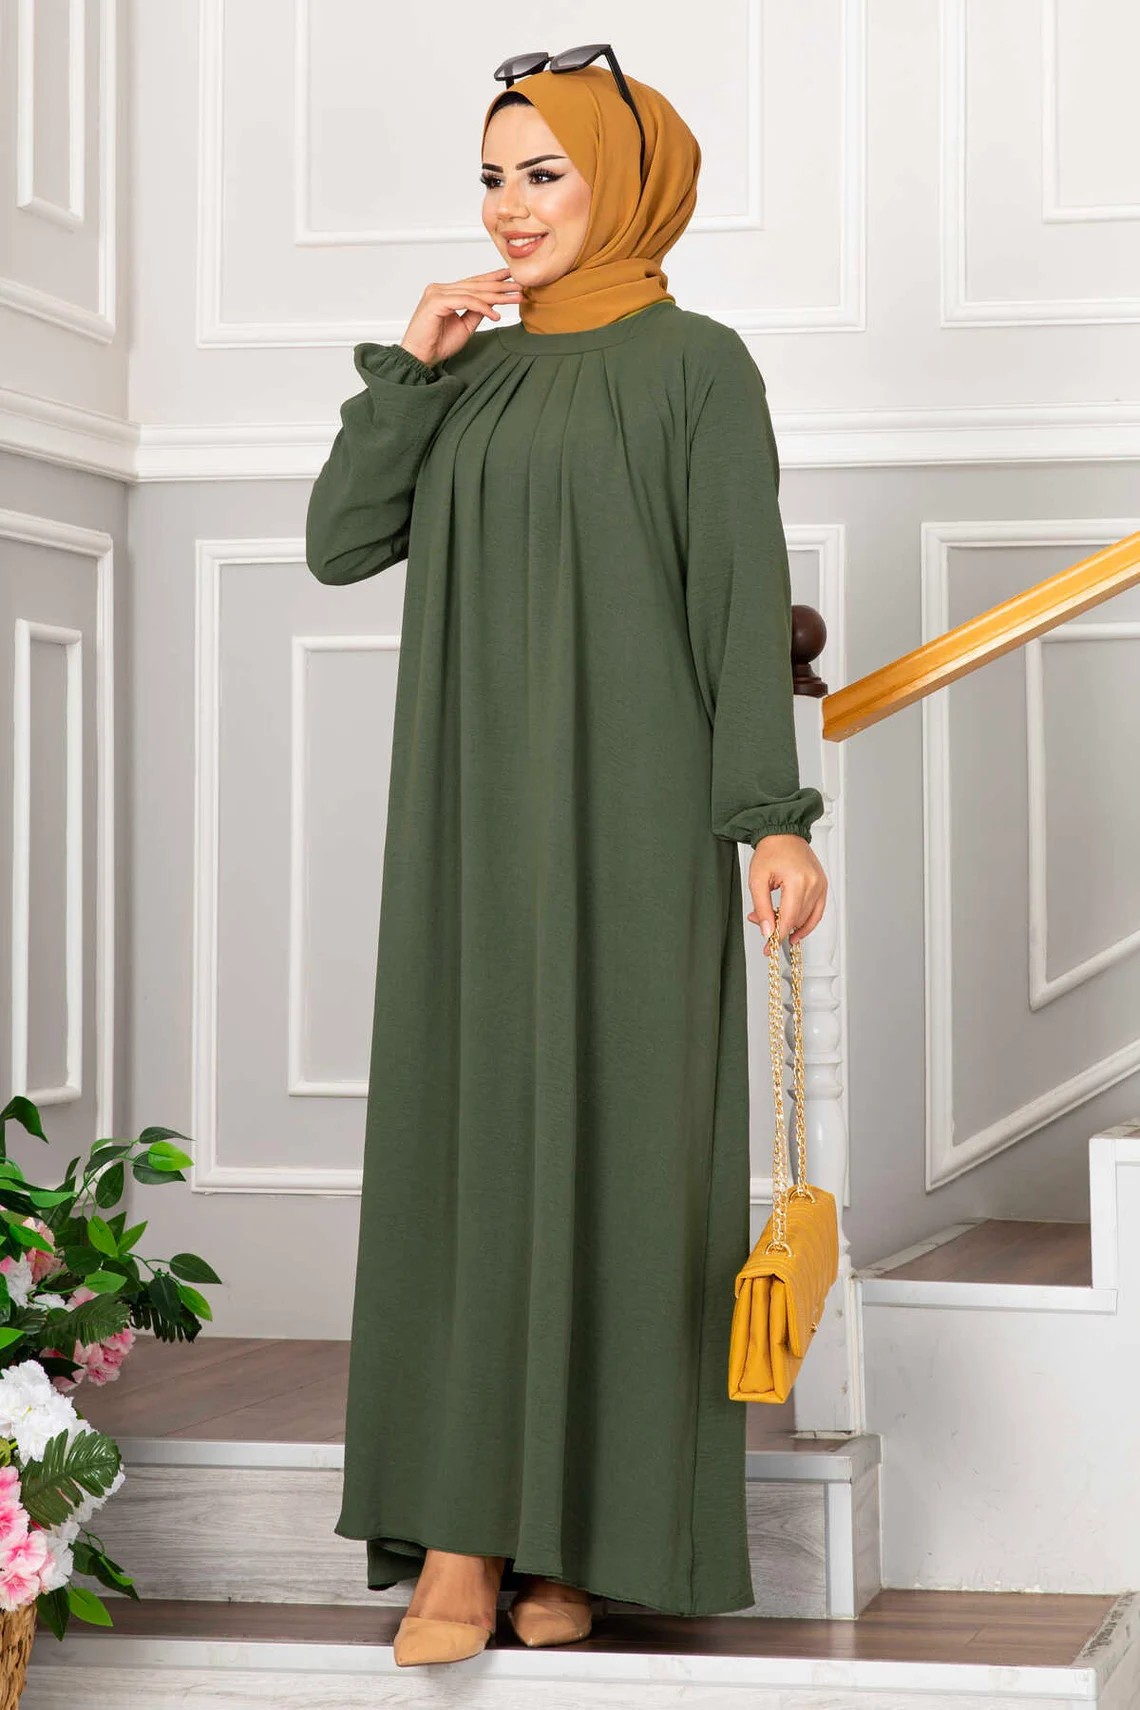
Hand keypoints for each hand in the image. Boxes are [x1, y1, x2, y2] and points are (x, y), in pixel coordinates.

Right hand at [400, 269, 522, 366]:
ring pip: (473, 292)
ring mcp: (437, 293)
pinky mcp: (436, 301)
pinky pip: (465, 301)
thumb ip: (475, 313)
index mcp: (445, 292)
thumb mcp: (464, 327)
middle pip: (476, 285)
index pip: (473, 283)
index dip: (492, 279)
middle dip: (500, 286)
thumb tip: (491, 304)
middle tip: (520, 286)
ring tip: (515, 297)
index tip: (510, 277)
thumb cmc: (437, 344)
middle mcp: (440, 289)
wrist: (419, 357)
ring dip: (496, 296)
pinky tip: (495, 314)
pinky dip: (482, 307)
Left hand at [747, 834, 827, 956]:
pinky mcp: (823, 886)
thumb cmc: (770, 851)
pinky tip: (796, 931)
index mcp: (798, 881)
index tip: (768, 947)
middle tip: (763, 928)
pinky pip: (817, 912)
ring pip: (808, 919)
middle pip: (798, 920)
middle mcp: (814, 884)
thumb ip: (761, 907)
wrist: (783, 834)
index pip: (789, 919)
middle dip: (780, 929)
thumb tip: (767, 931)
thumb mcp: (757, 880)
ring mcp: (821, 885)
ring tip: (775, 925)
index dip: (777, 936)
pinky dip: (807, 923)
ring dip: (791, 926)